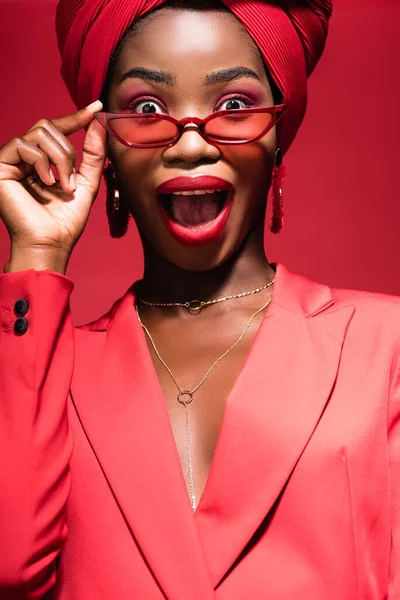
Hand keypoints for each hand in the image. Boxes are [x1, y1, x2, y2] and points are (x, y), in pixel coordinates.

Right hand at [0, 100, 106, 270]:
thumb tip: (98, 121)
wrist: (50, 243)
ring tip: (62, 186)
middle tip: (72, 181)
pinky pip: (24, 145)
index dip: (76, 117)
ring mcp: (10, 161)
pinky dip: (42, 163)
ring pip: (39, 132)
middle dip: (68, 152)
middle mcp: (23, 158)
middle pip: (48, 126)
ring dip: (60, 159)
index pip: (56, 129)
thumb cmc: (65, 221)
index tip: (97, 107)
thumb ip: (93, 154)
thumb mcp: (86, 183)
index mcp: (41, 161)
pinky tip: (46, 183)